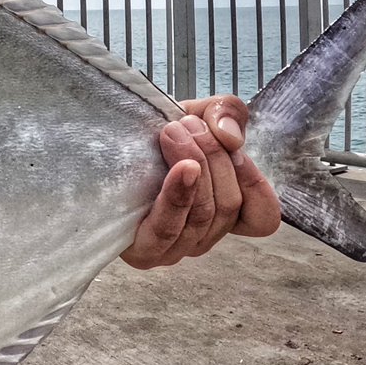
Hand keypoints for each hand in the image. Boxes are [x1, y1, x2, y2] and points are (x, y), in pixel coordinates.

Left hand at [121, 95, 279, 268]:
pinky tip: (181, 169)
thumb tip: (231, 138)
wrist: (103, 143)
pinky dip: (179, 195)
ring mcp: (175, 248)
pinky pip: (170, 227)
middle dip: (212, 155)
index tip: (230, 144)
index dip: (254, 181)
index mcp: (222, 213)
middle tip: (185, 124)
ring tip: (171, 132)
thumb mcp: (197, 113)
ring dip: (193, 162)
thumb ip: (226, 113)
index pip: (262, 218)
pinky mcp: (145, 251)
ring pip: (204, 212)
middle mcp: (203, 235)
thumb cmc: (155, 136)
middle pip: (230, 205)